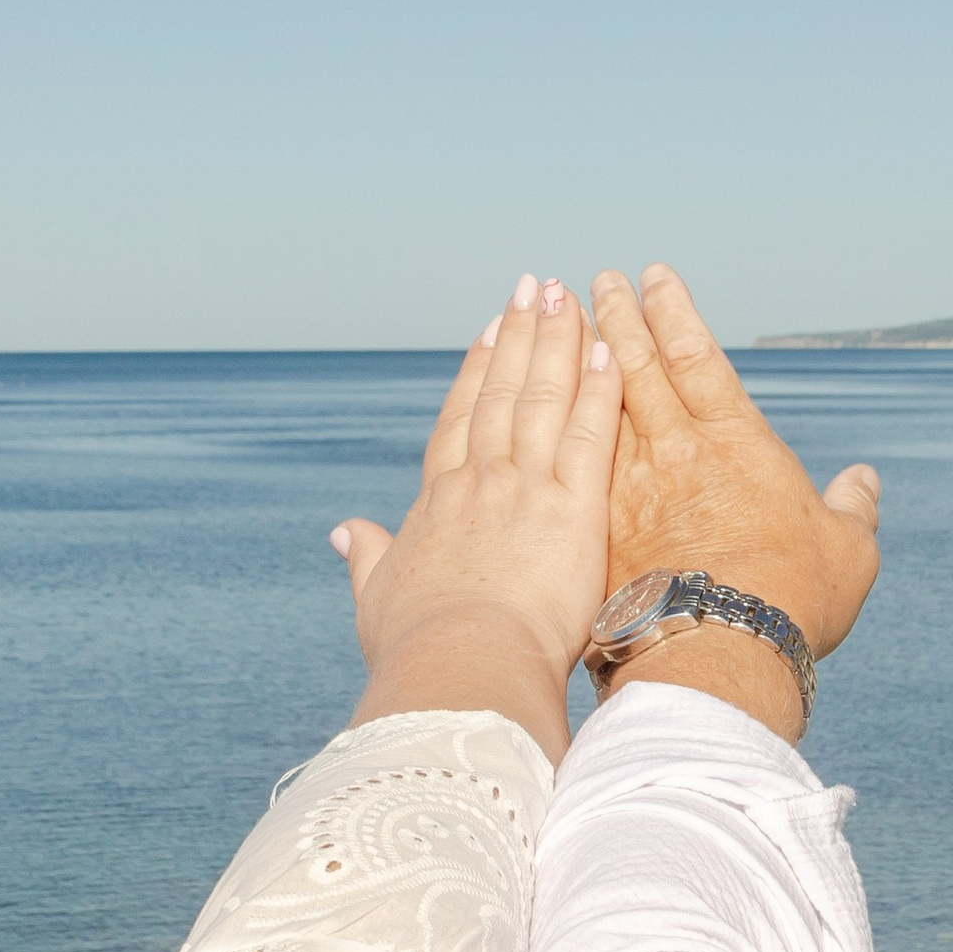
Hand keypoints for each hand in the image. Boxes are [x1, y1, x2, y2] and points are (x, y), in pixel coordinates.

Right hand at [331, 273, 620, 763]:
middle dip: (520, 334)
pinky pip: (588, 433)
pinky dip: (598, 388)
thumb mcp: (377, 599)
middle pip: (502, 392)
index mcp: (436, 505)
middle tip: (537, 285)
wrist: (460, 667)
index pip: (460, 422)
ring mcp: (523, 487)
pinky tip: (609, 349)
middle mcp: (478, 482)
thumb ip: (366, 558)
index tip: (491, 330)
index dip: (476, 372)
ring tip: (569, 294)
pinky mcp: (569, 506)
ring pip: (541, 397)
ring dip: (556, 340)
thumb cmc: (417, 648)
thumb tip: (343, 531)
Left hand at [589, 263, 879, 735]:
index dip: (673, 312)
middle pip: (635, 367)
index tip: (652, 278)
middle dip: (615, 318)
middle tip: (593, 283)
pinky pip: (563, 464)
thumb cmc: (793, 601)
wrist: (720, 656)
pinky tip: (526, 413)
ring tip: (553, 324)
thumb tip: (865, 482)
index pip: (697, 357)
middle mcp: (675, 451)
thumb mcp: (847, 552)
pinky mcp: (594, 528)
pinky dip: (543, 429)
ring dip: (572, 359)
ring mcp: (628, 487)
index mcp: (735, 441)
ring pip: (592, 405)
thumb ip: (853, 509)